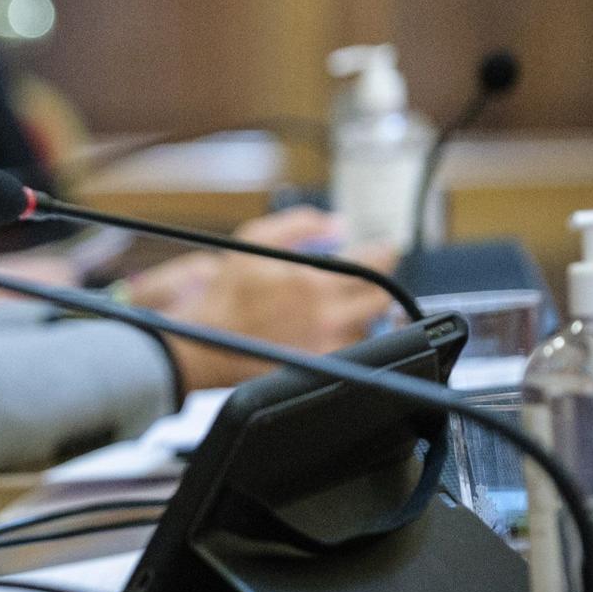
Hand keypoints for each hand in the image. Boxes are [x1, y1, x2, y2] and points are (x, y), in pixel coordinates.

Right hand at [122, 206, 395, 391]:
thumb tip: (339, 224)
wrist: (207, 344)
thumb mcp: (254, 240)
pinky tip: (335, 330)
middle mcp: (326, 315)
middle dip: (379, 283)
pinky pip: (356, 352)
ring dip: (365, 313)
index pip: (373, 263)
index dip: (385, 252)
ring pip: (370, 327)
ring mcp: (326, 345)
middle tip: (370, 278)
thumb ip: (300, 224)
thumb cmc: (228, 293)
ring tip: (347, 305)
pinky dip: (351, 337)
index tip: (385, 249)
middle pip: (380, 298)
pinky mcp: (321, 367)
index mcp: (312, 280)